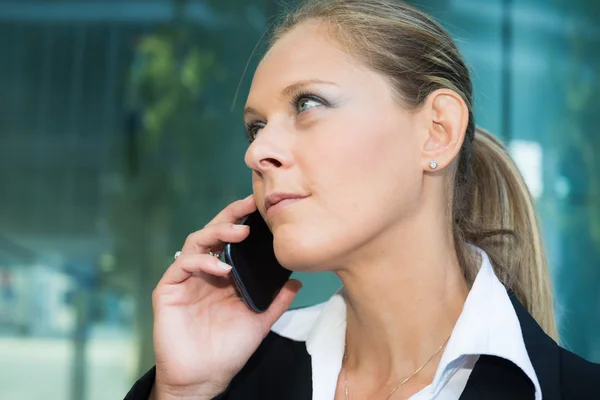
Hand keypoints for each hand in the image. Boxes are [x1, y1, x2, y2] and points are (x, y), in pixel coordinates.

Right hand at [151, 195, 301, 398]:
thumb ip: (277, 300)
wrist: (204, 378)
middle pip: (213, 233)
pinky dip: (202, 262)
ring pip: (196, 242)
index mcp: (224, 275)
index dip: (244, 221)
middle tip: (250, 206)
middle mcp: (204, 271)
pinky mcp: (169, 290)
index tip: (262, 207)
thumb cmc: (229, 349)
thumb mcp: (260, 320)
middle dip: (231, 217)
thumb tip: (297, 280)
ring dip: (217, 233)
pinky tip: (222, 268)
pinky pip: (182, 265)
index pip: (232, 240)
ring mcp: (186, 279)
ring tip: (240, 233)